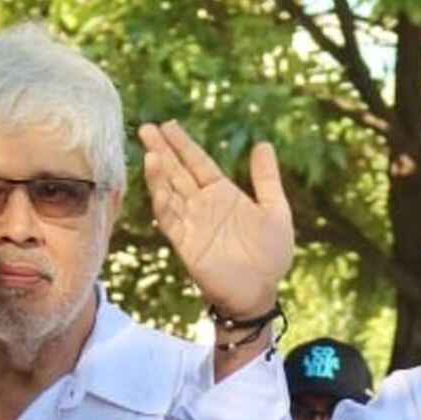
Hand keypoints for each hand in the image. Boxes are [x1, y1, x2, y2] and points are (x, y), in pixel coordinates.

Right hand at [137, 122, 291, 320]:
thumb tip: (263, 143)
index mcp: (223, 194)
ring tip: (150, 151)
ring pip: (170, 191)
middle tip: (145, 128)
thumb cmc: (270, 256)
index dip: (183, 145)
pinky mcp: (185, 243)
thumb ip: (266, 179)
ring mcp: (192, 223)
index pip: (198, 163)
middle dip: (162, 150)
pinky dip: (161, 198)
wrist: (260, 293)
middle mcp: (203, 205)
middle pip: (178, 172)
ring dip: (158, 172)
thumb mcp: (275, 211)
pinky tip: (155, 179)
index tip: (168, 126)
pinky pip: (169, 217)